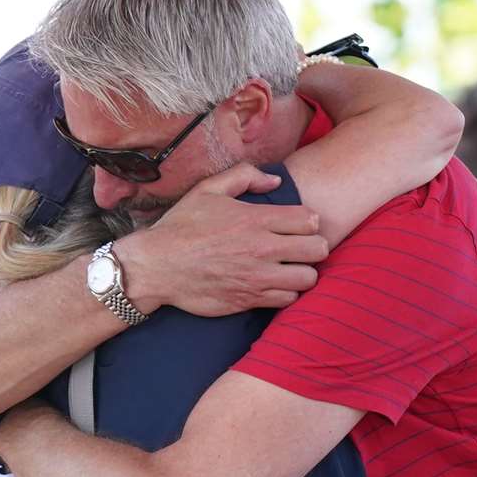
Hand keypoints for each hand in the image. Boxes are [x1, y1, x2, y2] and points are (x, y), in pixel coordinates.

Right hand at [117, 163, 329, 316]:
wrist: (158, 267)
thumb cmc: (182, 226)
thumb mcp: (207, 189)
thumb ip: (244, 176)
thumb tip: (275, 181)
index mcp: (255, 219)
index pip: (310, 220)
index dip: (308, 221)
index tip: (297, 225)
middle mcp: (262, 249)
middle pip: (318, 249)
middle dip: (313, 246)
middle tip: (300, 248)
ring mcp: (258, 277)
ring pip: (308, 278)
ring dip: (303, 272)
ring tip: (290, 268)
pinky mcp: (250, 300)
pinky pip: (288, 299)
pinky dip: (287, 292)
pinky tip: (275, 284)